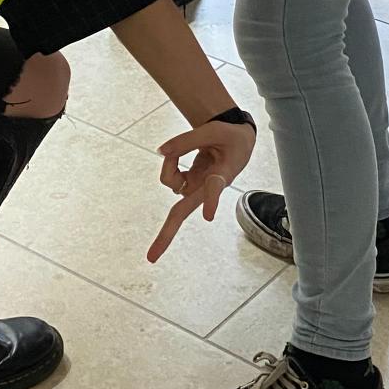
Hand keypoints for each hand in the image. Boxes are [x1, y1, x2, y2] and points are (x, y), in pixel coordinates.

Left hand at [146, 118, 256, 262]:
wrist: (236, 142)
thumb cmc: (229, 138)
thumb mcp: (215, 131)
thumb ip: (187, 140)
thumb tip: (160, 152)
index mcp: (222, 175)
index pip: (214, 186)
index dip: (210, 200)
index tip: (208, 216)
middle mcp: (207, 188)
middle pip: (183, 211)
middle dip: (166, 234)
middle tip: (151, 258)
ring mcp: (195, 189)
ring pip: (169, 180)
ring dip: (170, 162)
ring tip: (183, 148)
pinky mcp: (187, 185)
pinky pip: (168, 174)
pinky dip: (170, 161)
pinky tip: (179, 155)